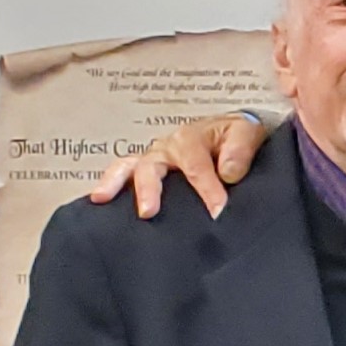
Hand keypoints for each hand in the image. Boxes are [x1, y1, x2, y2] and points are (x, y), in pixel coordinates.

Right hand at [87, 112, 264, 218]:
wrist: (233, 133)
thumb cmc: (236, 135)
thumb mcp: (246, 134)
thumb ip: (240, 151)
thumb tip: (228, 172)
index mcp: (192, 137)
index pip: (196, 165)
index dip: (207, 189)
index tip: (217, 211)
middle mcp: (167, 147)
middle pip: (151, 165)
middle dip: (150, 189)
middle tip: (148, 212)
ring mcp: (154, 157)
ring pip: (128, 167)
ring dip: (114, 182)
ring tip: (102, 198)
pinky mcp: (148, 168)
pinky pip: (123, 173)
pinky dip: (109, 183)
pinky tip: (98, 200)